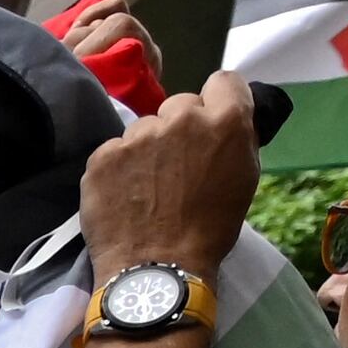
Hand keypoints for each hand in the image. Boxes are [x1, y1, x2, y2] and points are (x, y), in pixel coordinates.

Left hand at [77, 70, 259, 275]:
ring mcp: (138, 135)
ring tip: (147, 186)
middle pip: (180, 104)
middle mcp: (181, 118)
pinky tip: (123, 194)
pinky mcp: (104, 154)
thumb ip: (235, 139)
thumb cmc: (210, 228)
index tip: (212, 117)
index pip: (224, 81)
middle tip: (176, 163)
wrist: (158, 266)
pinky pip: (114, 150)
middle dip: (179, 126)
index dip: (219, 99)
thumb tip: (226, 120)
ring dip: (147, 148)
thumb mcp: (243, 178)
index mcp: (226, 121)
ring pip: (145, 128)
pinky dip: (118, 167)